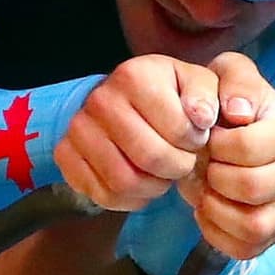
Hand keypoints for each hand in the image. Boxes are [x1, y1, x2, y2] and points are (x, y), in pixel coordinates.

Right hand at [58, 55, 220, 213]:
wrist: (124, 101)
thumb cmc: (168, 94)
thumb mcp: (198, 82)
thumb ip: (209, 94)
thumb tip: (203, 118)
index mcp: (134, 75)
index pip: (178, 130)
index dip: (195, 143)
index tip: (195, 139)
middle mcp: (100, 99)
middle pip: (150, 158)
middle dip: (176, 168)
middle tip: (182, 162)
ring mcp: (78, 129)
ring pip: (124, 182)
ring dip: (153, 186)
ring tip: (163, 173)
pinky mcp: (65, 155)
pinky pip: (103, 195)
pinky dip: (129, 199)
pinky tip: (141, 182)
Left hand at [178, 49, 274, 260]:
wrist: (217, 134)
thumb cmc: (223, 102)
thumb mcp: (226, 73)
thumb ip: (235, 80)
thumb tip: (239, 113)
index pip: (250, 150)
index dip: (218, 147)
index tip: (208, 138)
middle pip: (254, 188)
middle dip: (215, 178)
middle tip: (203, 166)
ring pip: (255, 225)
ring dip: (217, 210)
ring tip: (205, 190)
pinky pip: (247, 249)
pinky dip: (218, 234)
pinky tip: (207, 211)